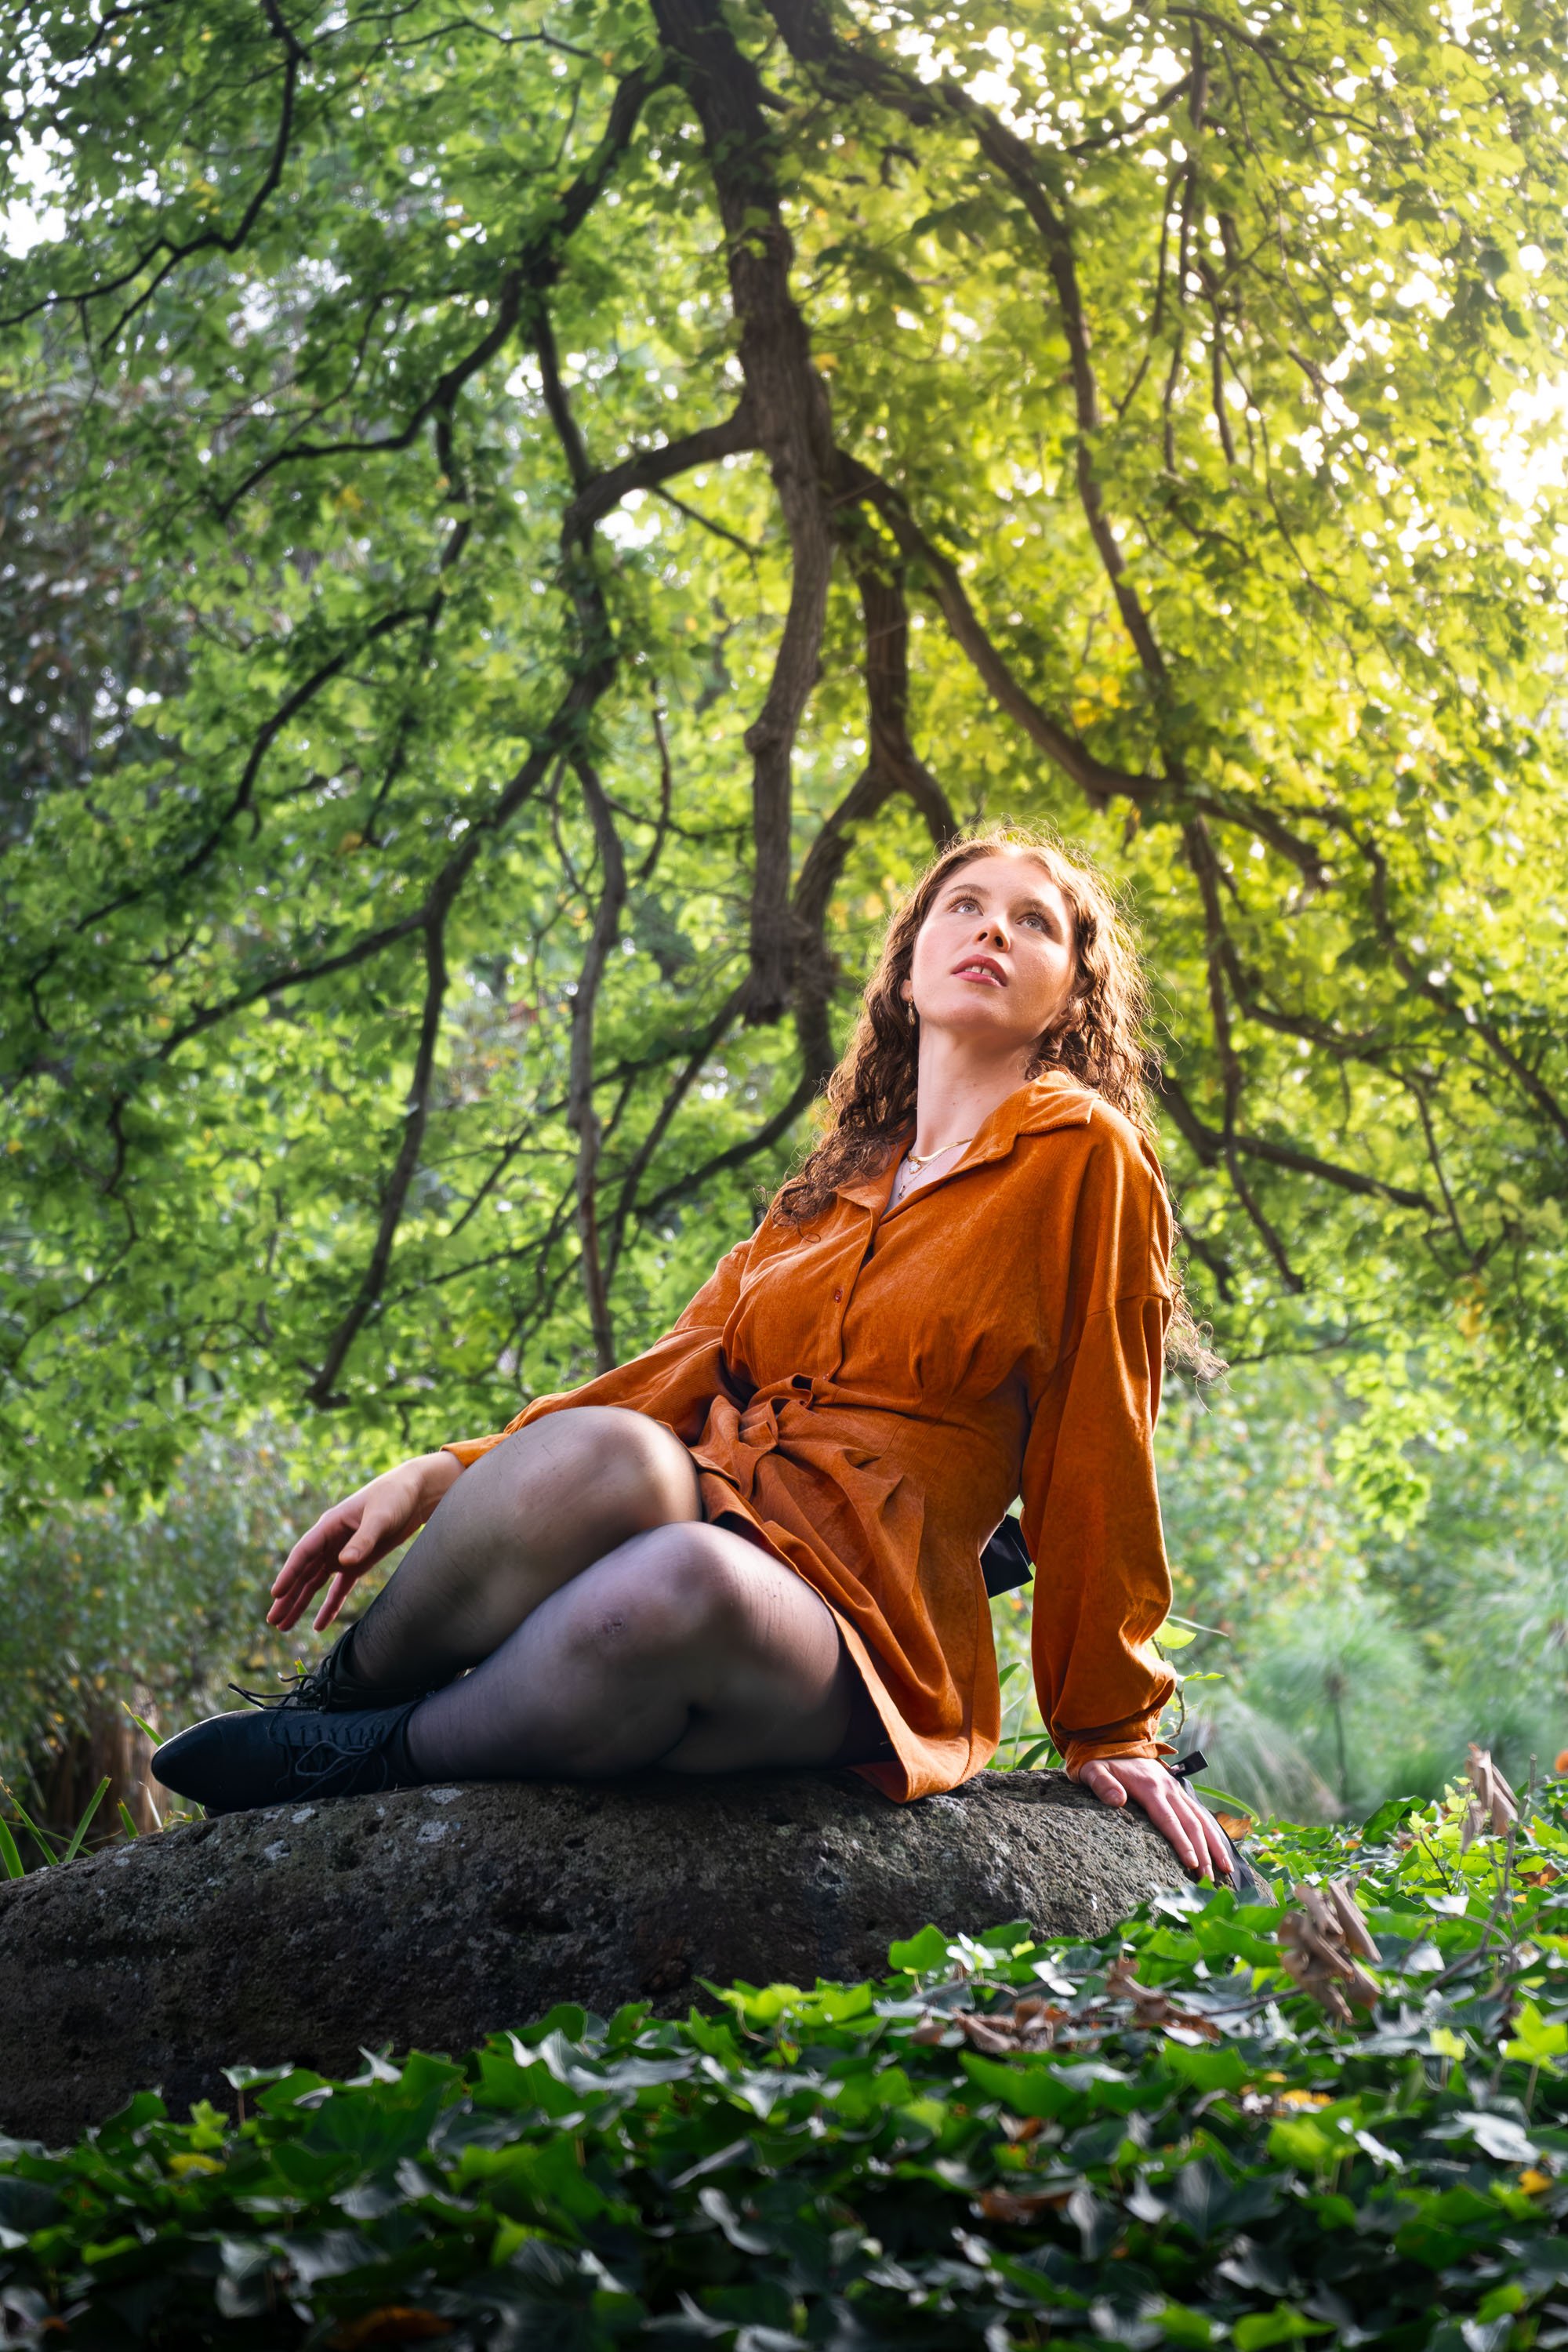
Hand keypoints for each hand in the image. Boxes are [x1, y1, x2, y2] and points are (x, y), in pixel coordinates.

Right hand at [267, 1451, 462, 1635]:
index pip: (303, 1553)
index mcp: (329, 1525)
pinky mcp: (358, 1564)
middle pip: (303, 1573)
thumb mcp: (380, 1517)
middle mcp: (330, 1541)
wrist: (415, 1493)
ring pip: (315, 1583)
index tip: (276, 1593)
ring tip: (283, 1626)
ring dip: (300, 1604)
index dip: (289, 1573)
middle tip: (272, 1620)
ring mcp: (342, 1553)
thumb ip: (363, 1540)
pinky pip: (338, 1589)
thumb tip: (344, 1562)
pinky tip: (318, 1625)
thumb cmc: (395, 1497)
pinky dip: (329, 1606)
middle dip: (287, 1597)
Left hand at [1074, 1756, 1234, 1884]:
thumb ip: (1103, 1784)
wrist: (1114, 1740)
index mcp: (1149, 1787)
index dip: (1182, 1843)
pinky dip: (1212, 1832)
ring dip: (1214, 1844)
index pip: (1169, 1820)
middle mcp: (1168, 1788)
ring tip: (1225, 1869)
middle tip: (1209, 1880)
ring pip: (1201, 1818)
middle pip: (1191, 1823)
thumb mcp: (1093, 1770)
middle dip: (1203, 1852)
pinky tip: (1220, 1849)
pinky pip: (1199, 1813)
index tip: (1192, 1864)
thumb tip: (1117, 1801)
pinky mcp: (1177, 1791)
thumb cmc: (1100, 1761)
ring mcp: (1175, 1789)